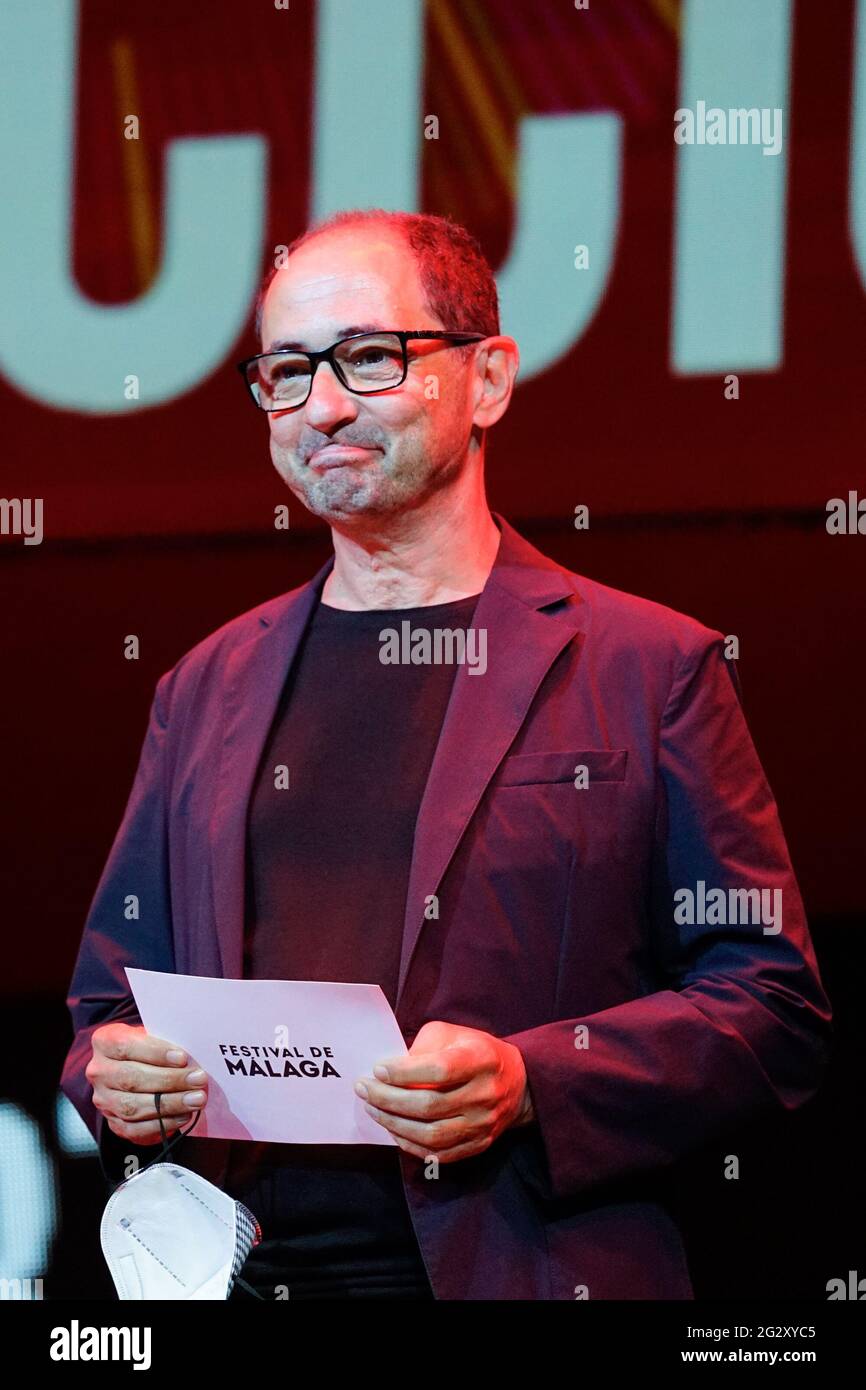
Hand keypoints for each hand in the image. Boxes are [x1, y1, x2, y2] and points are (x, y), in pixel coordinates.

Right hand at [86, 1023, 208, 1145]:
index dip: (155, 1053)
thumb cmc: (148, 1048)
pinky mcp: (113, 1123)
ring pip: (133, 1106)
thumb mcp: (153, 1036)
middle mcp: (99, 1071)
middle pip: (131, 1079)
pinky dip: (162, 1123)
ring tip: (196, 1100)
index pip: (126, 1047)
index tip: (182, 1058)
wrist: (135, 1068)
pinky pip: (136, 1129)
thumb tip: (192, 1056)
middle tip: (198, 1080)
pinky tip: (183, 1116)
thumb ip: (166, 1042)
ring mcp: (103, 1100)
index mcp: (104, 1042)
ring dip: (170, 1104)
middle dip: (169, 1081)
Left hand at [354, 1020, 534, 1163]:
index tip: (377, 1069)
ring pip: (432, 1134)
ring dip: (394, 1124)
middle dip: (388, 1099)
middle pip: (430, 1106)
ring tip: (372, 1109)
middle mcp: (485, 1094)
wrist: (516, 1081)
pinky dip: (410, 1144)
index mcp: (481, 1060)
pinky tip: (393, 1129)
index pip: (439, 1070)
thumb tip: (390, 1069)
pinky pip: (439, 1154)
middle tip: (363, 1089)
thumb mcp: (452, 1034)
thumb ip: (423, 1046)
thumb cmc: (474, 1051)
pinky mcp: (479, 1144)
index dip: (404, 1073)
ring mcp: (483, 1124)